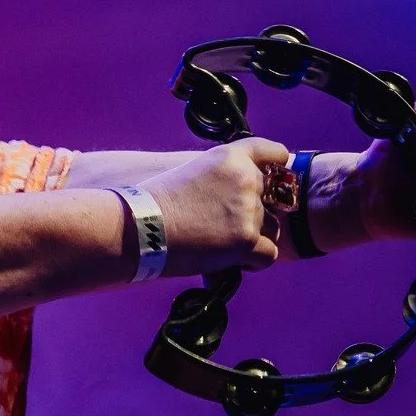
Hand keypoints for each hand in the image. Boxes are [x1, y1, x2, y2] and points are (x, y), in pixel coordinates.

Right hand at [139, 138, 292, 274]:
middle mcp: (245, 178)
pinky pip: (269, 254)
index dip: (277, 168)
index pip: (274, 154)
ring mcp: (248, 210)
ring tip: (220, 245)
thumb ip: (222, 179)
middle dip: (256, 213)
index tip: (273, 180)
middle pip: (273, 199)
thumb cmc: (153, 205)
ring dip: (254, 238)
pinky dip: (253, 261)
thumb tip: (241, 199)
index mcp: (230, 156)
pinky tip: (230, 260)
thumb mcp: (191, 173)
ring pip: (272, 228)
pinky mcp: (247, 240)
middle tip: (225, 226)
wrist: (138, 228)